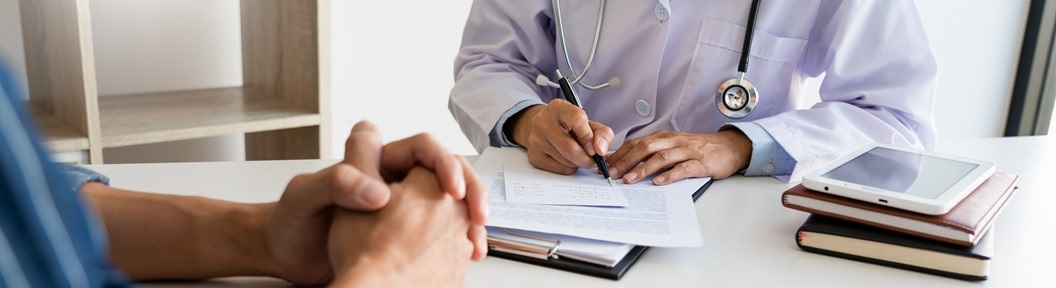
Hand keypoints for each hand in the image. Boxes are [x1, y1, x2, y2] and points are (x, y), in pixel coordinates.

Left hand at [260, 121, 486, 284]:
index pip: (423, 148)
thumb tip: (378, 192)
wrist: (286, 257)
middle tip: (477, 214)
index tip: (450, 188)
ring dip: (470, 219)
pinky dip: (459, 242)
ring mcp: (402, 210)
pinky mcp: (403, 236)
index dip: (443, 163)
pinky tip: (465, 254)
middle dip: (470, 191)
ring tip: (476, 240)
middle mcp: (393, 182)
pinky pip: (443, 232)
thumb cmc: (290, 222)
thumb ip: (337, 183)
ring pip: (451, 205)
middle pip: (448, 174)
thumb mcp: (305, 196)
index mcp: (375, 163)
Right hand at [509, 99, 614, 174]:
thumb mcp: (588, 122)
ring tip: (577, 154)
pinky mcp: (534, 156)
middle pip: (570, 149)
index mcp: (558, 108)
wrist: (544, 127)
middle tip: (592, 159)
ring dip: (578, 163)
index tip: (595, 148)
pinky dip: (569, 168)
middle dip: (587, 159)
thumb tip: (601, 150)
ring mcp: (536, 140)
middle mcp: (543, 122)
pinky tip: (567, 159)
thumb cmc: (569, 125)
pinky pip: (560, 170)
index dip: (589, 138)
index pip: (577, 121)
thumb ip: (602, 133)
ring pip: (566, 162)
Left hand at [607, 130, 751, 184]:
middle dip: (626, 161)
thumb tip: (627, 163)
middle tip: (612, 174)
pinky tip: (659, 182)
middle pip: (645, 148)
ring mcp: (687, 151)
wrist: (729, 147)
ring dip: (643, 169)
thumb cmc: (698, 148)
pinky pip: (683, 168)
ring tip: (630, 179)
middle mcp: (673, 141)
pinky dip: (670, 175)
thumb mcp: (674, 146)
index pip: (637, 143)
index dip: (620, 154)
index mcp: (664, 137)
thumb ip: (653, 152)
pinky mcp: (700, 162)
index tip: (606, 166)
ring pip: (661, 157)